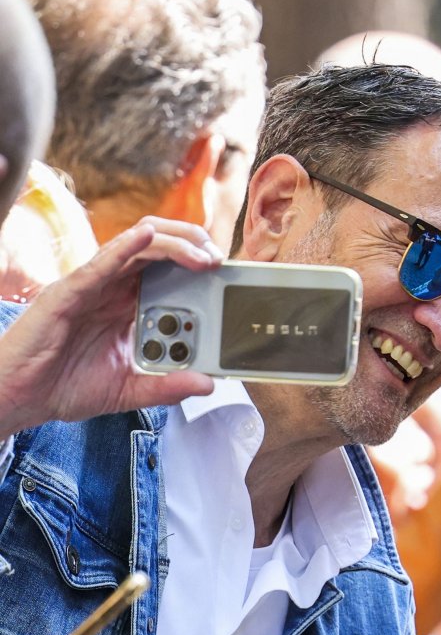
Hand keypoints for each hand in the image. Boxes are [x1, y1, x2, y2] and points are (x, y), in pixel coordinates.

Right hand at [0, 217, 221, 437]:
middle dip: (192, 246)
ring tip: (201, 252)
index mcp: (127, 307)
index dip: (195, 266)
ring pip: (135, 249)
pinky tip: (146, 237)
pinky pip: (100, 264)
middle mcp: (112, 290)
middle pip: (156, 251)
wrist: (22, 397)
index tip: (225, 273)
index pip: (167, 274)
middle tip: (220, 259)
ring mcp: (91, 287)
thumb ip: (168, 387)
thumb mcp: (130, 390)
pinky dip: (125, 248)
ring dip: (172, 245)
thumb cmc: (66, 386)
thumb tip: (208, 383)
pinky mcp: (69, 292)